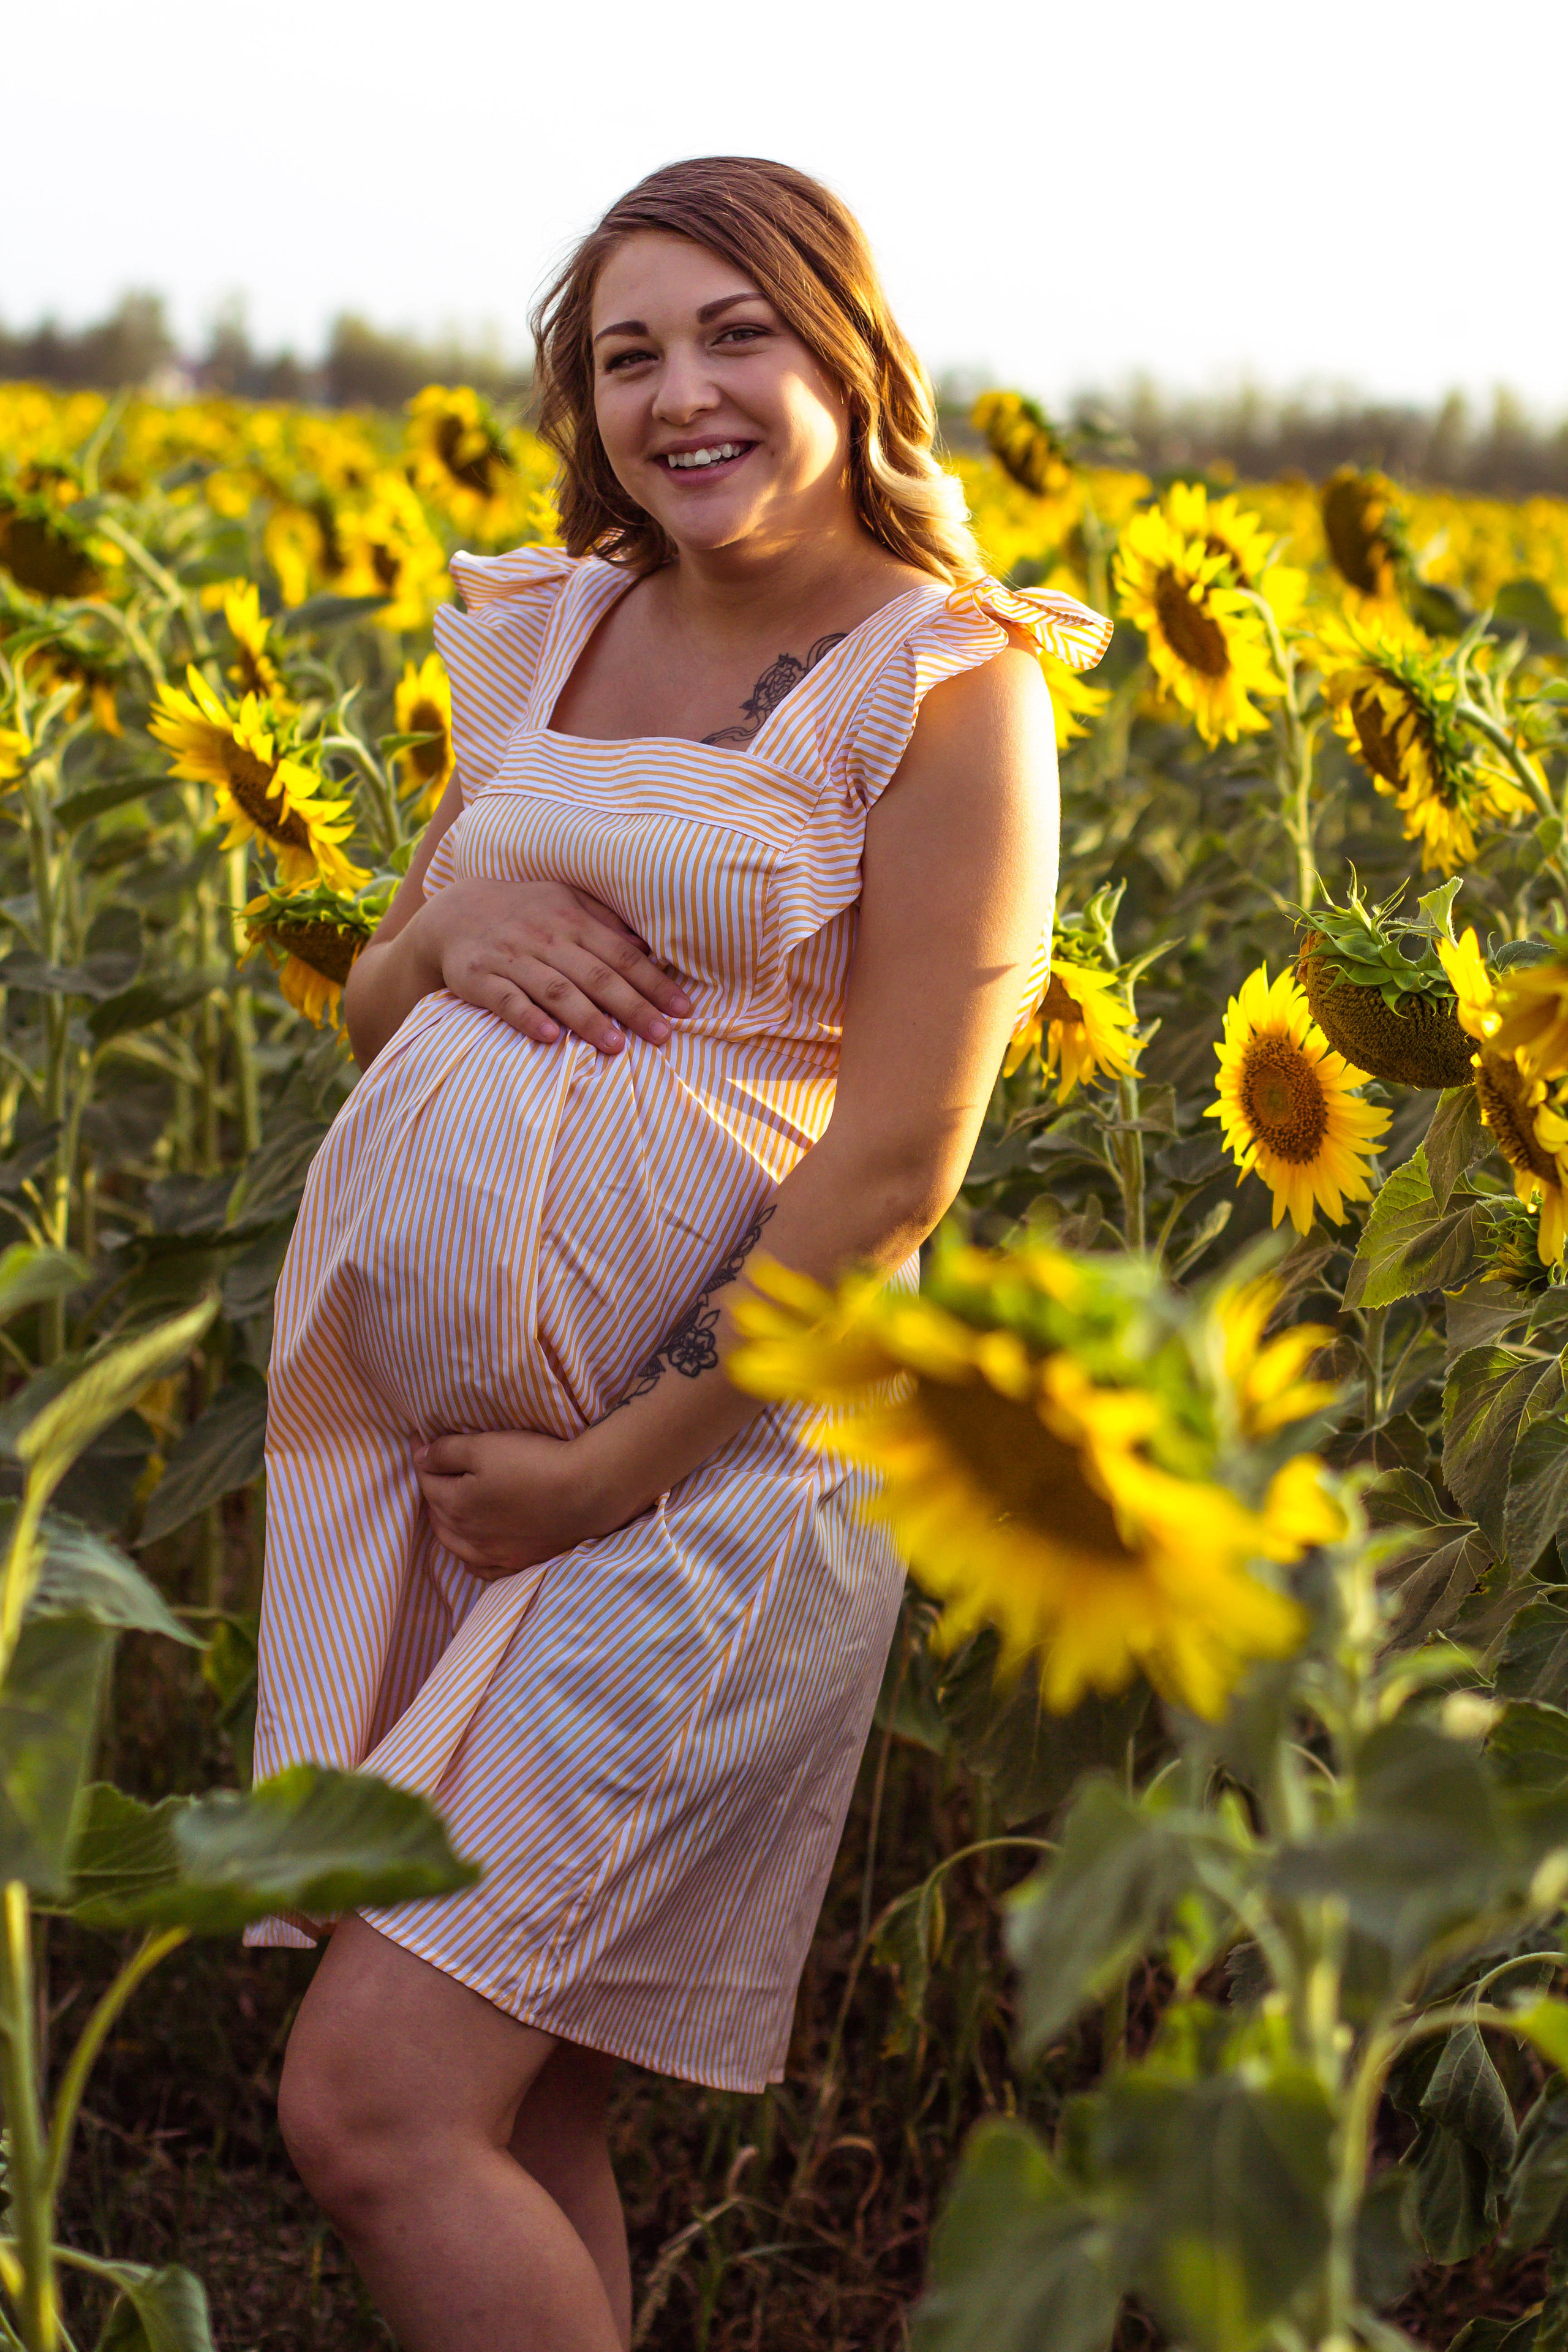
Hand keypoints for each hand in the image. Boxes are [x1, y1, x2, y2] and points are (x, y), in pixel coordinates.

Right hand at [411, 879, 691, 1054]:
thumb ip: (606, 922)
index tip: (683, 1010)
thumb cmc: (524, 911)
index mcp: (573, 920)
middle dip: (633, 1007)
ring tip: (616, 1047)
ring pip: (555, 990)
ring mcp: (511, 957)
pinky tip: (548, 1037)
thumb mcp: (566, 901)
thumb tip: (649, 948)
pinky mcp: (479, 977)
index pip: (622, 955)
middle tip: (663, 1036)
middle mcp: (546, 937)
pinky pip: (505, 999)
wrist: (453, 912)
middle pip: (596, 976)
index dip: (654, 982)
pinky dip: (526, 1017)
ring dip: (587, 1018)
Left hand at [413, 1427, 629, 1575]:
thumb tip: (420, 1457)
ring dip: (446, 1525)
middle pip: (439, 1514)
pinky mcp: (520, 1563)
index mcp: (456, 1506)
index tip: (421, 1440)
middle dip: (431, 1490)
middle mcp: (469, 1537)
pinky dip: (471, 1557)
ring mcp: (495, 1555)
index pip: (428, 1481)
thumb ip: (446, 1452)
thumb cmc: (534, 1464)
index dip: (423, 1457)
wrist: (586, 1493)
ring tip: (447, 1508)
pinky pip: (483, 1569)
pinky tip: (474, 1549)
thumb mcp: (485, 1446)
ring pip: (455, 1545)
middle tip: (433, 1470)